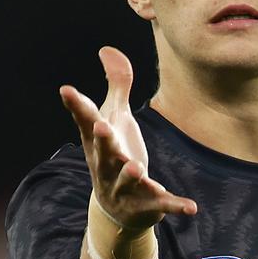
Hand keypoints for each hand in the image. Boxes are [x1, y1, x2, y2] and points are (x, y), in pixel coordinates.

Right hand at [60, 46, 196, 227]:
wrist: (118, 210)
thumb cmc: (115, 154)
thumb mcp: (116, 119)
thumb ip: (116, 85)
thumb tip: (107, 49)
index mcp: (99, 143)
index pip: (86, 121)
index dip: (77, 105)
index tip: (66, 89)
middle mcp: (108, 165)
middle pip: (104, 152)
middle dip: (103, 141)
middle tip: (102, 126)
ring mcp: (126, 187)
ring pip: (126, 180)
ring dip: (131, 174)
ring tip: (136, 167)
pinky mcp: (148, 204)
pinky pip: (162, 204)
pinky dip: (175, 206)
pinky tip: (191, 207)